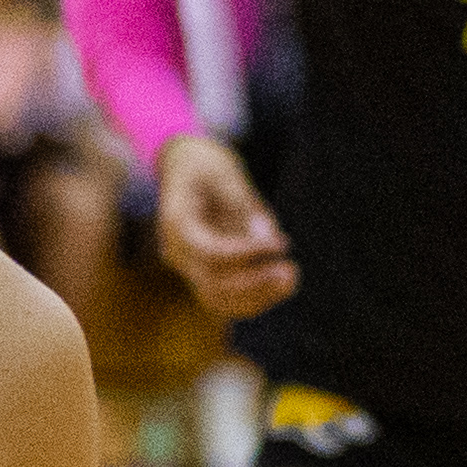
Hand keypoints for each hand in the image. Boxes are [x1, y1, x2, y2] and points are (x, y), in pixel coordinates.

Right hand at [150, 135, 299, 318]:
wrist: (185, 169)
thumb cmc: (206, 166)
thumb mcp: (225, 174)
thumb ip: (246, 208)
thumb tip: (269, 242)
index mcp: (176, 223)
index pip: (209, 253)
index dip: (246, 254)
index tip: (278, 245)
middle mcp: (176, 252)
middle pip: (213, 283)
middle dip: (255, 282)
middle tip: (290, 269)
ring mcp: (186, 268)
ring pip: (219, 300)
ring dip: (258, 296)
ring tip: (290, 278)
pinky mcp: (202, 275)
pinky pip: (226, 300)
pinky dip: (254, 298)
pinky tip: (282, 285)